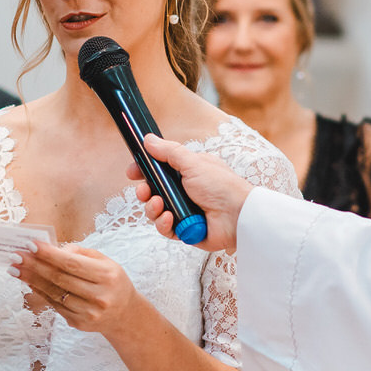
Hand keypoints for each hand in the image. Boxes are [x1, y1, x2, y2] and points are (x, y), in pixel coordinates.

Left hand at [13, 242, 144, 337]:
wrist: (124, 314)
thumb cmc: (111, 282)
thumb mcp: (104, 261)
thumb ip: (80, 253)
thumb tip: (53, 250)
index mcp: (107, 276)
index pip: (72, 263)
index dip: (49, 254)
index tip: (31, 245)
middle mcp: (99, 296)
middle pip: (60, 279)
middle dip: (35, 265)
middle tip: (16, 256)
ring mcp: (88, 312)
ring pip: (54, 293)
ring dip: (31, 279)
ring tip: (15, 268)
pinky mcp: (79, 323)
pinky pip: (54, 304)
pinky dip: (39, 291)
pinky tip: (28, 281)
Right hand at [128, 135, 253, 252]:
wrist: (238, 216)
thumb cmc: (221, 187)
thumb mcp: (193, 163)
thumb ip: (169, 152)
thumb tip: (148, 139)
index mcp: (186, 173)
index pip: (158, 172)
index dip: (143, 172)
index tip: (133, 172)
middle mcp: (183, 192)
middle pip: (152, 192)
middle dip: (144, 192)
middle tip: (144, 191)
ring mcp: (183, 212)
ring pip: (155, 211)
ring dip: (152, 208)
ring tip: (160, 204)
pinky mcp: (184, 230)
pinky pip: (164, 229)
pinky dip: (164, 224)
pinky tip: (171, 218)